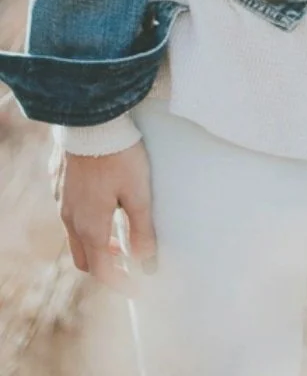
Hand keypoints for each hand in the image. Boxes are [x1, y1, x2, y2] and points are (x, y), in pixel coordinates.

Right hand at [48, 138, 156, 296]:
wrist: (90, 118)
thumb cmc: (119, 155)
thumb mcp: (139, 193)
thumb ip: (143, 230)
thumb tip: (147, 265)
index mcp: (90, 226)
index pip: (102, 270)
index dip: (120, 283)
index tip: (137, 288)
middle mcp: (70, 218)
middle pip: (84, 257)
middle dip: (104, 266)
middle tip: (127, 262)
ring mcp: (61, 201)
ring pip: (74, 235)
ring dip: (95, 243)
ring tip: (118, 234)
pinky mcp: (59, 183)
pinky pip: (69, 212)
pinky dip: (86, 222)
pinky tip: (102, 204)